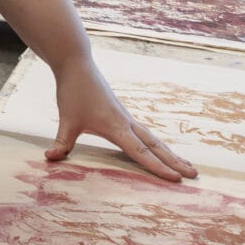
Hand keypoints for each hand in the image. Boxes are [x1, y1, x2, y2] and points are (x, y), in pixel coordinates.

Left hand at [46, 54, 195, 182]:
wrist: (77, 64)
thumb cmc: (73, 91)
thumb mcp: (66, 119)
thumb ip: (62, 142)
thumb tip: (51, 158)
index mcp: (117, 126)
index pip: (141, 152)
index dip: (158, 167)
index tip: (176, 179)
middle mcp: (126, 123)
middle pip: (156, 146)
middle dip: (174, 161)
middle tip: (194, 174)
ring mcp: (126, 117)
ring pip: (153, 138)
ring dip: (169, 152)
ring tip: (186, 164)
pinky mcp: (121, 113)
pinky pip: (144, 133)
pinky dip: (156, 144)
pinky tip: (159, 149)